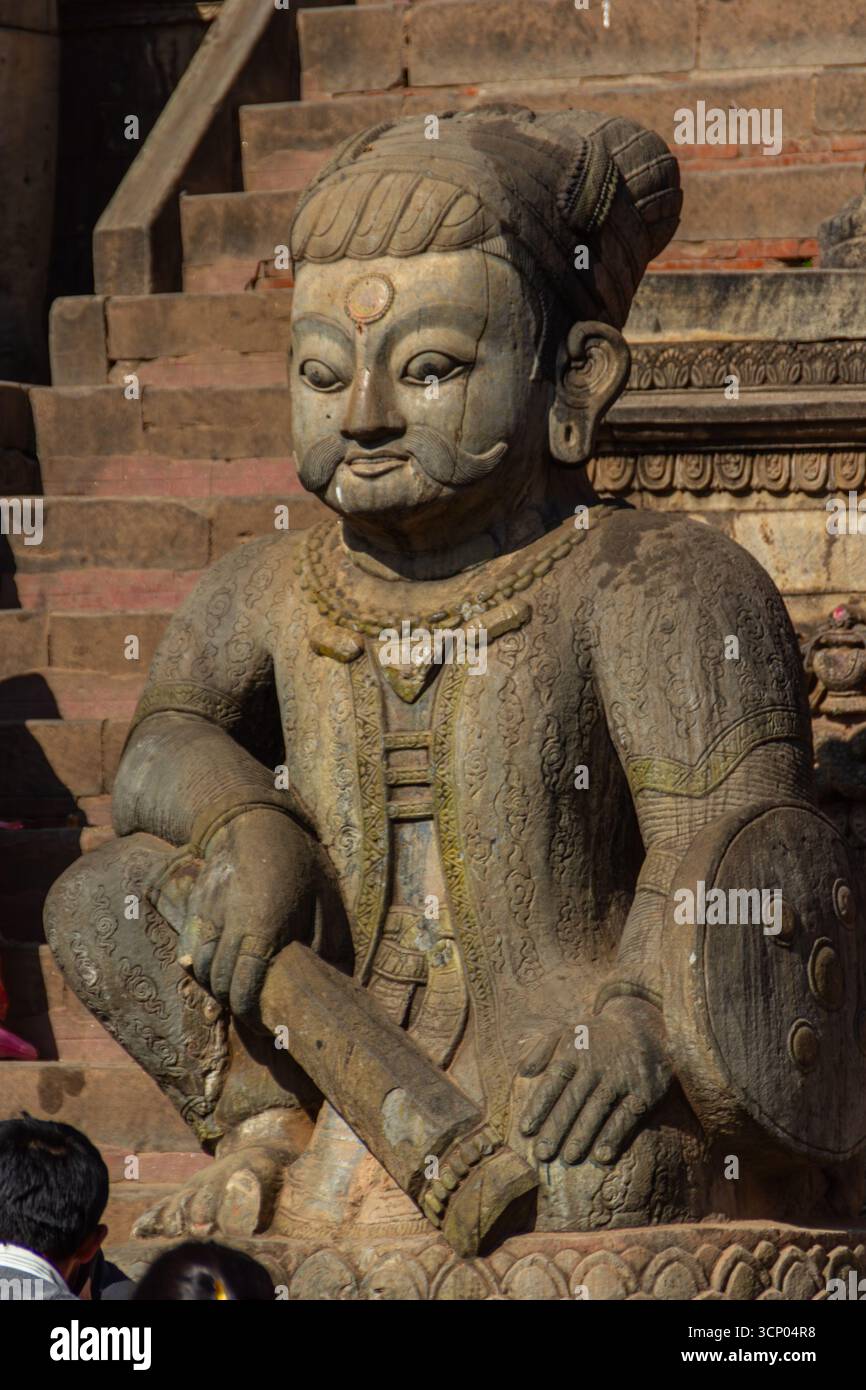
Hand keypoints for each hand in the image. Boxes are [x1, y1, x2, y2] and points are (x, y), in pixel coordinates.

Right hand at [176, 808, 317, 1026]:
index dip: (253, 1016)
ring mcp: (208, 915)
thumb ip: (328, 943)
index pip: (246, 988)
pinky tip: (213, 974)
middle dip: (237, 1006)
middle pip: (222, 984)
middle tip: (257, 1017)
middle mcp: (230, 925)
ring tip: (238, 995)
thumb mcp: (326, 901)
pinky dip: (198, 967)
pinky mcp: (195, 908)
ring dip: (217, 987)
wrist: (253, 821)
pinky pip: (189, 949)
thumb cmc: (298, 863)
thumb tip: (338, 983)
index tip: (267, 1027)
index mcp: (264, 927)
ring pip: (202, 969)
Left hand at [517, 999, 671, 1166]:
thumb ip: (541, 1051)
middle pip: (573, 1099)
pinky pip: (627, 1116)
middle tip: (542, 1154)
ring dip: (583, 1135)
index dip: (539, 1107)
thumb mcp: (566, 1032)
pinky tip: (602, 1155)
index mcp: (574, 1052)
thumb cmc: (595, 1036)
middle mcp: (596, 1065)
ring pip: (598, 1109)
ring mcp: (621, 1078)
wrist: (642, 1025)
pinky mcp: (644, 1091)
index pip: (553, 1082)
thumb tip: (522, 1073)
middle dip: (557, 1128)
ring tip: (569, 1158)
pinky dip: (615, 1136)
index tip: (525, 1131)